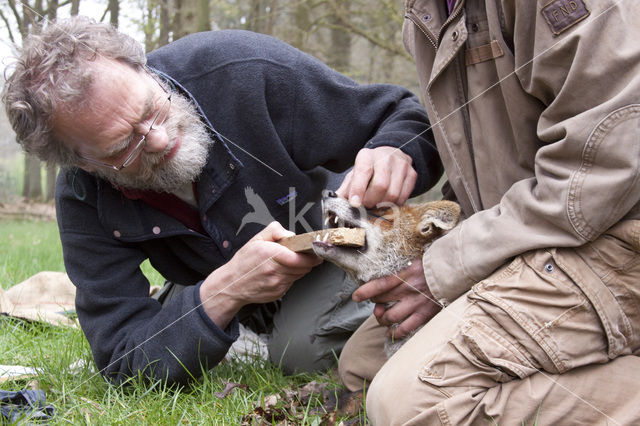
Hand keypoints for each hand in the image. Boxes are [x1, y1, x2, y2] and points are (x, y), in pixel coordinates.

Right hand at [200, 222, 321, 327]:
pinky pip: (292, 283)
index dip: (312, 256)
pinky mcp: (278, 293)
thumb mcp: (256, 239)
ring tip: (288, 262)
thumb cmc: (244, 261)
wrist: (232, 284)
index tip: (316, 252)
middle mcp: (275, 271)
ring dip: (299, 268)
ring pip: (299, 275)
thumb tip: (291, 234)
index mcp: (270, 254)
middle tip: (304, 254)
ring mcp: (277, 284)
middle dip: (307, 260)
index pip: (300, 258)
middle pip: (304, 267)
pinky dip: (290, 277)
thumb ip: (275, 230)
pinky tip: (280, 272)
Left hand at [336, 146, 416, 207]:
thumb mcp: (355, 173)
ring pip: (393, 194)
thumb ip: (347, 189)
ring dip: (382, 205)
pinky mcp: (412, 174)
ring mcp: (401, 165)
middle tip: (366, 205)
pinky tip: (387, 201)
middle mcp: (385, 158)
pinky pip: (403, 197)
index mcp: (367, 156)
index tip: (355, 203)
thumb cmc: (370, 167)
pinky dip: (394, 204)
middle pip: (380, 186)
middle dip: (371, 201)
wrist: (392, 154)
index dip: (358, 190)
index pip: (363, 173)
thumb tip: (336, 203)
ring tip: (376, 203)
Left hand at [352, 260, 440, 338]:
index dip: (366, 291)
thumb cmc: (433, 266)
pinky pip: (405, 328)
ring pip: (390, 317)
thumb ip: (400, 270)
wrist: (456, 273)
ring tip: (382, 318)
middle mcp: (409, 290)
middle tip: (378, 304)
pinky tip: (390, 333)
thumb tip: (386, 278)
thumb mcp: (414, 262)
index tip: (356, 297)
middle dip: (376, 304)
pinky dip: (395, 333)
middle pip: (382, 301)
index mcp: (405, 274)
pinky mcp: (425, 315)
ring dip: (382, 320)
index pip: (381, 284)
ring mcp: (416, 304)